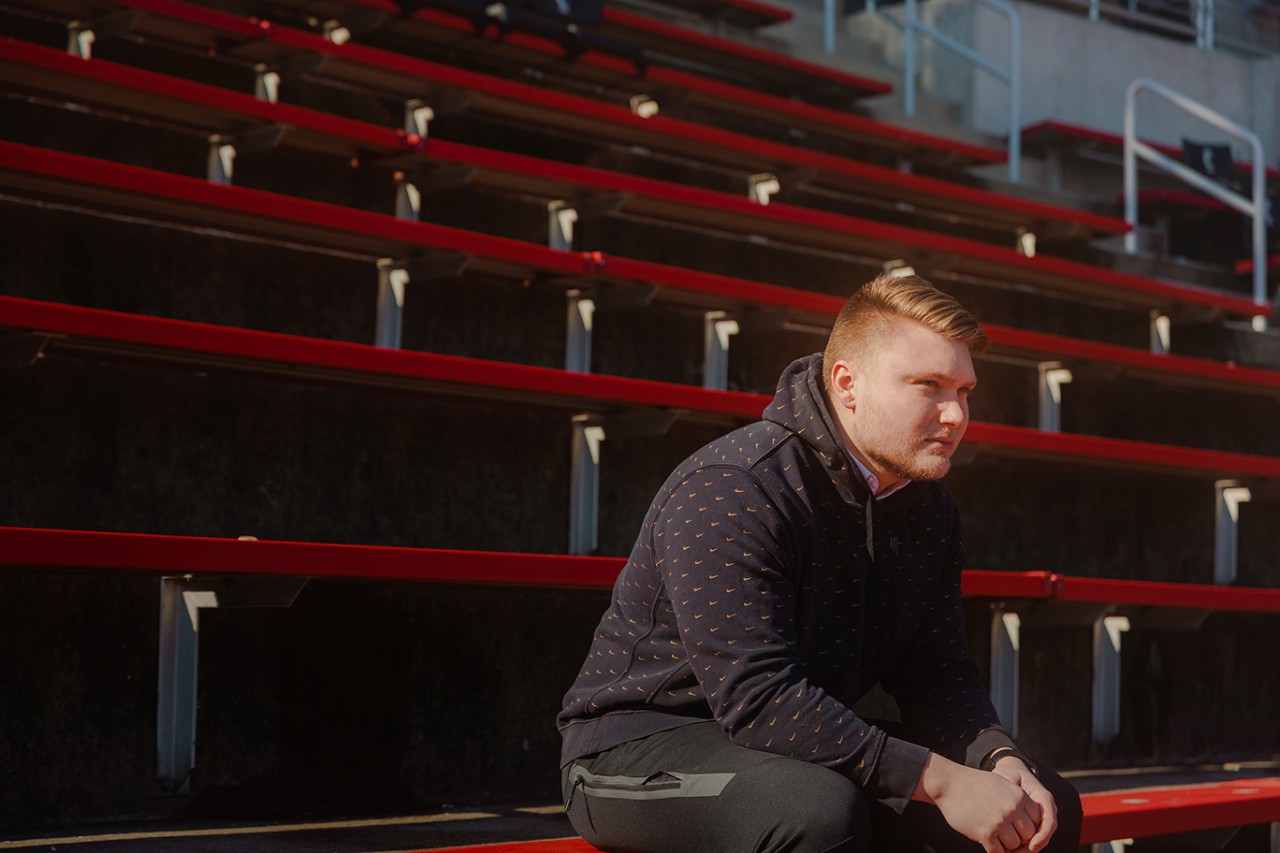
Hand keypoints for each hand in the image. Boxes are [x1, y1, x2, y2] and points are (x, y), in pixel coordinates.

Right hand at [913, 752, 1040, 852]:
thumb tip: (1033, 825)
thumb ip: (1018, 801)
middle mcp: (1012, 809)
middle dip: (1018, 838)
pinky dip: (994, 850)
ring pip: (1014, 845)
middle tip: (1005, 835)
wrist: (948, 783)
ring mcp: (998, 822)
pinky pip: (998, 852)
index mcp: (1019, 796)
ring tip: (994, 837)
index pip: (1038, 821)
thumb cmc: (974, 785)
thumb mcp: (1001, 785)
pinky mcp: (984, 833)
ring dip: (1005, 845)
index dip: (1028, 827)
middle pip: (1028, 836)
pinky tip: (986, 841)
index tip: (1017, 827)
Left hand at [991, 756, 1057, 852]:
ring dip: (1028, 848)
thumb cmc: (1008, 774)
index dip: (1042, 835)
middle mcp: (1047, 808)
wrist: (1011, 772)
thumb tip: (1010, 807)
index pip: (1049, 820)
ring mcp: (1042, 816)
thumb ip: (1009, 788)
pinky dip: (1024, 845)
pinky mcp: (1035, 822)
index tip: (1031, 846)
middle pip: (1046, 833)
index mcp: (1044, 797)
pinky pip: (1034, 837)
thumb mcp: (1007, 777)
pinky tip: (1012, 850)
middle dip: (1034, 846)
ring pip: (1041, 838)